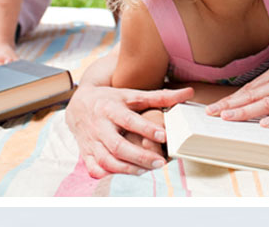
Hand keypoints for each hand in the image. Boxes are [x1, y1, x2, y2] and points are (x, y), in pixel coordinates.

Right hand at [65, 83, 193, 177]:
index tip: (164, 136)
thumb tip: (189, 92)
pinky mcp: (86, 153)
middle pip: (117, 145)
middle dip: (139, 156)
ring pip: (106, 160)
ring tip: (148, 171)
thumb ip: (161, 96)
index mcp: (111, 109)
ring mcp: (91, 142)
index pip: (129, 120)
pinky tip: (125, 176)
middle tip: (160, 163)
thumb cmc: (112, 99)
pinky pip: (94, 168)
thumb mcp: (133, 94)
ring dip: (127, 169)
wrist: (79, 105)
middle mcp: (99, 126)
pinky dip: (108, 175)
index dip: (146, 129)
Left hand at [206, 47, 268, 127]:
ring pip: (268, 102)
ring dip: (245, 111)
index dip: (232, 98)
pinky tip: (265, 123)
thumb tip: (261, 93)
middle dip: (231, 104)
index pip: (252, 87)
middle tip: (211, 113)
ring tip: (227, 117)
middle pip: (254, 94)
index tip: (215, 106)